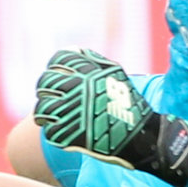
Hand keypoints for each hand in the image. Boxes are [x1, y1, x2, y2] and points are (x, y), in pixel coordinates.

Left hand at [33, 47, 187, 186]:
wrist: (144, 137)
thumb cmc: (129, 105)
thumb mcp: (115, 74)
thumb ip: (92, 61)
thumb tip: (71, 49)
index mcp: (89, 71)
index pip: (58, 60)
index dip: (54, 68)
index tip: (57, 77)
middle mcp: (80, 88)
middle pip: (45, 83)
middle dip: (45, 91)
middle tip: (50, 99)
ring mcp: (75, 111)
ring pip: (43, 108)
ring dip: (44, 114)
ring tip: (49, 118)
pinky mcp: (74, 135)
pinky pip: (51, 131)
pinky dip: (54, 132)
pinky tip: (62, 132)